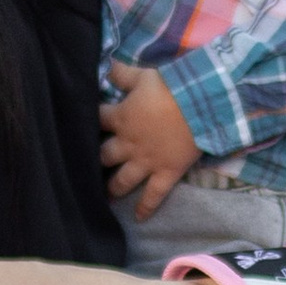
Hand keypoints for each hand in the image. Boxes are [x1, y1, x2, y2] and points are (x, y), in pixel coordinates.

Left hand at [100, 61, 200, 215]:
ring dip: (112, 188)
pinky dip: (146, 208)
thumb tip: (106, 66)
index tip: (85, 123)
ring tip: (105, 196)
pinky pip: (153, 196)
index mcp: (121, 118)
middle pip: (104, 155)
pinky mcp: (165, 174)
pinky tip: (138, 218)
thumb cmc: (172, 88)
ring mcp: (146, 162)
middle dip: (97, 159)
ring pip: (122, 180)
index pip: (97, 119)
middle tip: (90, 166)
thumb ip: (123, 74)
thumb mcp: (144, 75)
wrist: (201, 107)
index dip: (91, 120)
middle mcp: (128, 144)